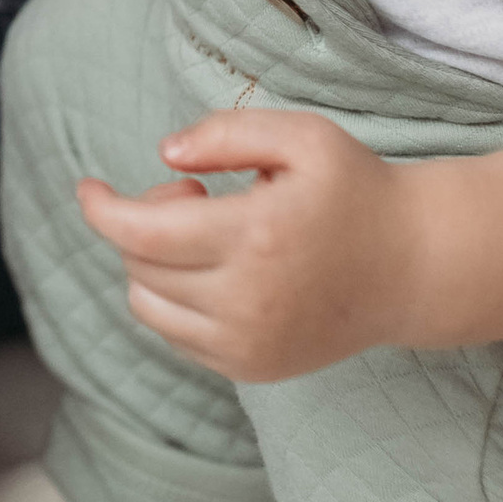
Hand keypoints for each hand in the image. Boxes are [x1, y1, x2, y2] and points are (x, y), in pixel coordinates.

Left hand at [80, 110, 440, 382]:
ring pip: (148, 305)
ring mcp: (249, 344)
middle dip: (145, 221)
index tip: (88, 186)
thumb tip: (162, 156)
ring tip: (210, 235)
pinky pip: (176, 335)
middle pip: (139, 264)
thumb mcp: (302, 136)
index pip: (140, 233)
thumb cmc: (354, 190)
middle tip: (196, 196)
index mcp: (257, 237)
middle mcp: (248, 301)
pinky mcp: (252, 369)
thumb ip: (226, 132)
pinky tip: (220, 270)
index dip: (101, 208)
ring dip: (154, 264)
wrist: (413, 266)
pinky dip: (176, 300)